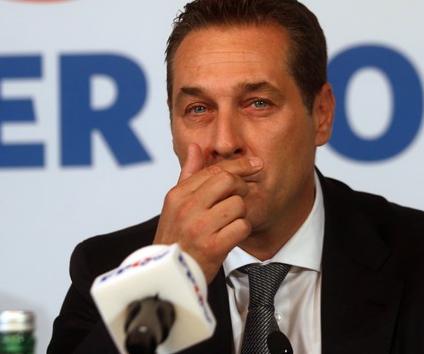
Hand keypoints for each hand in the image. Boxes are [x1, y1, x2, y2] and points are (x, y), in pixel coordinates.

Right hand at [153, 143, 262, 282]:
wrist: (168, 276)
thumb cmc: (176, 236)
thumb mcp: (175, 204)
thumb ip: (188, 174)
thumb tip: (196, 147)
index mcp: (178, 195)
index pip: (214, 170)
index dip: (239, 165)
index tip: (255, 164)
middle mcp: (187, 208)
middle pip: (228, 181)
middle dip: (241, 187)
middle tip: (239, 198)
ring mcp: (199, 227)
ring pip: (238, 204)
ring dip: (240, 214)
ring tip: (229, 223)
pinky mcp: (212, 247)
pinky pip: (242, 226)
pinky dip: (242, 231)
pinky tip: (231, 236)